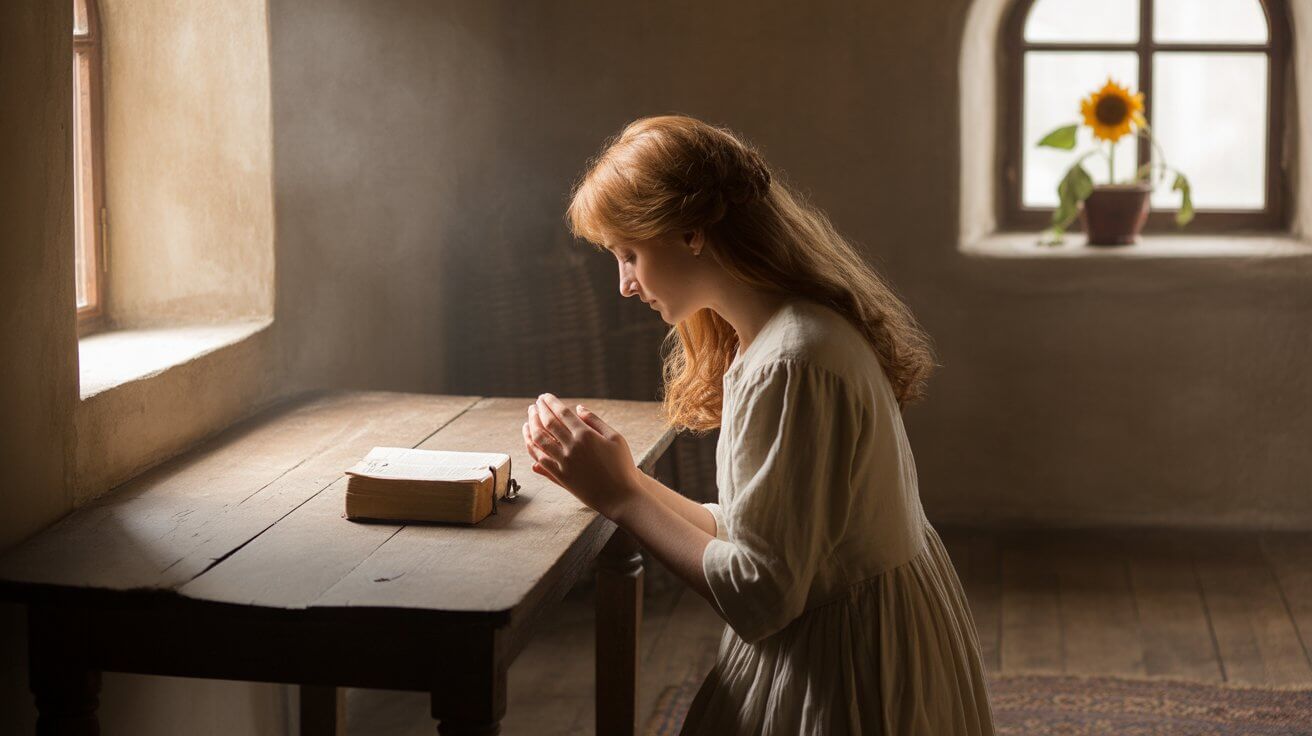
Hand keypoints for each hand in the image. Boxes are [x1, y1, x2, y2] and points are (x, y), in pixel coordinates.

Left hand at [522, 393, 641, 519]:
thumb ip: (595, 421)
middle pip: (548, 424)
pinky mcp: (560, 476)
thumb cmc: (622, 465)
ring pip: (539, 440)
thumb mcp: (615, 438)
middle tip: (535, 403)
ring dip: (531, 426)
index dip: (551, 403)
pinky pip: (540, 459)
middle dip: (538, 411)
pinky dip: (532, 447)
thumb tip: (578, 408)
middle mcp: (572, 447)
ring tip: (529, 418)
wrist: (620, 497)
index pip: (562, 413)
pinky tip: (529, 440)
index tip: (545, 397)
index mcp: (586, 435)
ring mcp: (564, 463)